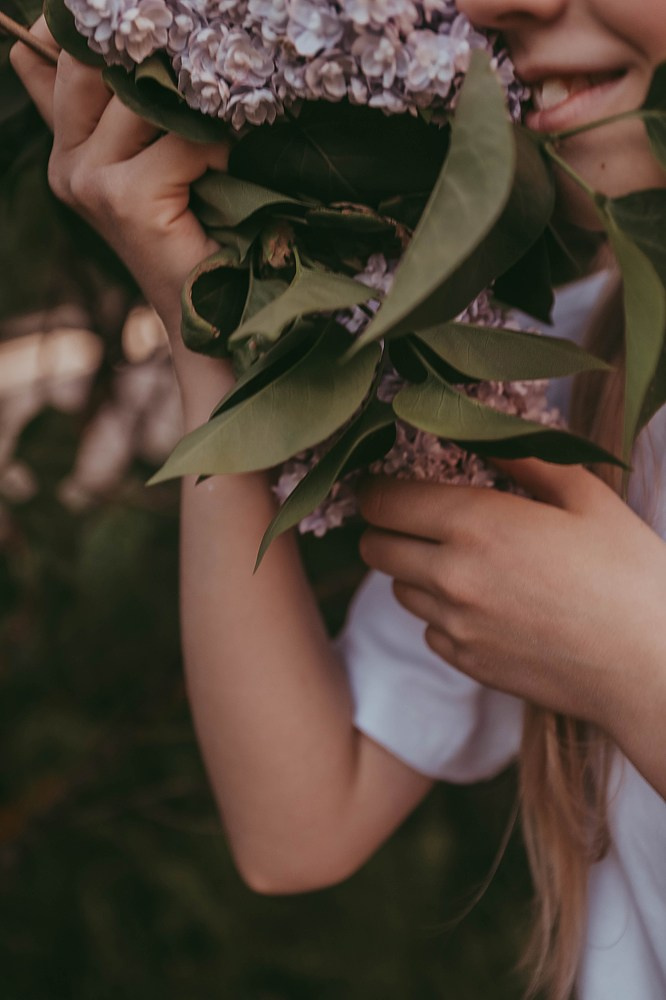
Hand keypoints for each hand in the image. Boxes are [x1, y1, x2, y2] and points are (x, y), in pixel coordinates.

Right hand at [10, 19, 233, 416]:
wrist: (205, 312)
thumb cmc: (189, 235)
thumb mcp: (142, 167)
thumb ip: (109, 113)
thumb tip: (56, 49)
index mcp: (66, 152)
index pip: (61, 63)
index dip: (88, 33)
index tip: (137, 20)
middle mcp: (69, 165)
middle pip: (94, 66)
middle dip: (148, 61)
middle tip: (198, 70)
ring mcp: (92, 182)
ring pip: (141, 100)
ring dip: (192, 111)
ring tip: (219, 136)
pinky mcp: (128, 200)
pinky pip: (182, 141)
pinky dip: (215, 150)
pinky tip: (225, 173)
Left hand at [358, 459, 665, 743]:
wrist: (653, 667)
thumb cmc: (630, 575)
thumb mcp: (585, 497)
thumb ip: (523, 458)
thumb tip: (478, 431)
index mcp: (477, 525)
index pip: (383, 501)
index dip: (379, 487)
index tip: (393, 483)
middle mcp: (452, 578)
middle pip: (375, 547)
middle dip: (386, 527)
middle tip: (419, 518)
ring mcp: (457, 627)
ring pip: (399, 589)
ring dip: (415, 569)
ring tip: (464, 560)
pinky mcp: (469, 665)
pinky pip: (429, 631)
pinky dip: (443, 614)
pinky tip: (487, 604)